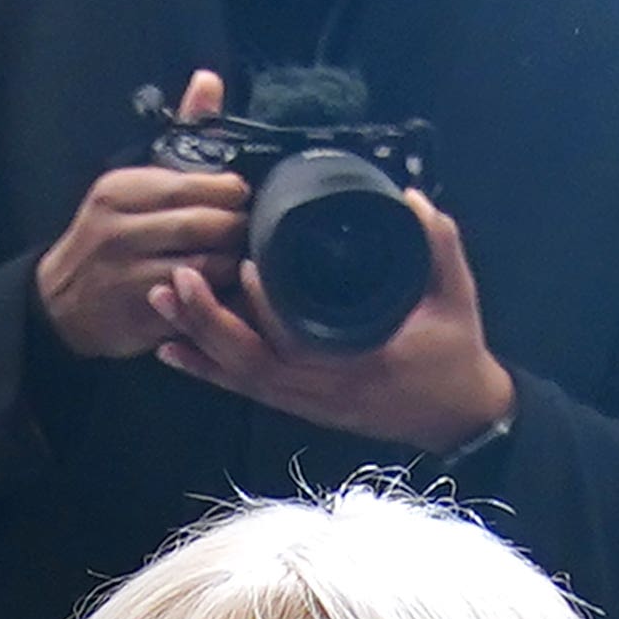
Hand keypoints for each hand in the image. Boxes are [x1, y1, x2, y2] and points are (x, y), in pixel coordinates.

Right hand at [41, 71, 255, 361]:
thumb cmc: (110, 234)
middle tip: (251, 230)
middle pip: (203, 224)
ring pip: (205, 264)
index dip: (229, 193)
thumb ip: (182, 133)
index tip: (241, 197)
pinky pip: (196, 301)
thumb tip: (210, 80)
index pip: (193, 185)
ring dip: (233, 263)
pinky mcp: (140, 313)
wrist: (61, 301)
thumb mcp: (136, 179)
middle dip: (236, 228)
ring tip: (242, 259)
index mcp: (120, 189)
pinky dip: (219, 294)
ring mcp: (128, 275)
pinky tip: (226, 289)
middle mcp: (119, 229)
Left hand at [148, 194, 516, 453]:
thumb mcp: (457, 299)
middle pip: (249, 363)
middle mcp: (321, 390)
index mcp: (356, 365)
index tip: (242, 265)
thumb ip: (439, 247)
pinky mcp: (298, 404)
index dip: (265, 308)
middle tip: (176, 279)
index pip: (298, 341)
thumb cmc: (456, 357)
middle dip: (208, 322)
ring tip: (159, 304)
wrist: (459, 417)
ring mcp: (306, 401)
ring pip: (238, 377)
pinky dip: (207, 368)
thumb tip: (414, 200)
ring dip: (196, 341)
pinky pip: (244, 386)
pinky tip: (174, 348)